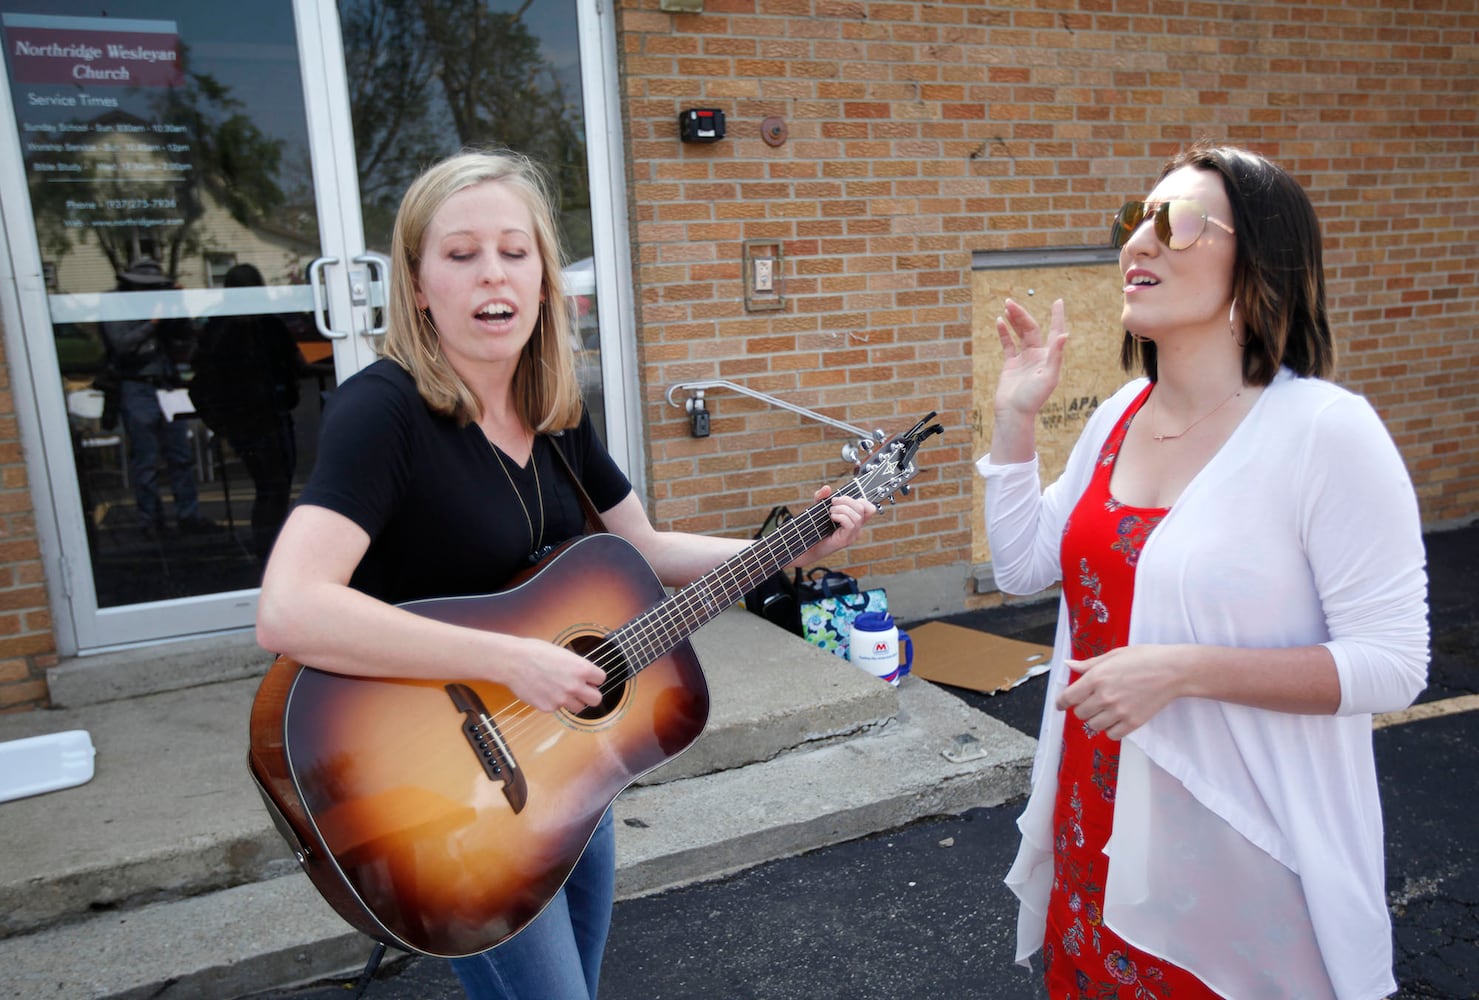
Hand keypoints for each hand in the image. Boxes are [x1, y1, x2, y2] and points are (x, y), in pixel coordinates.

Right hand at [504, 637, 607, 713]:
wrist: (513, 661)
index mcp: (581, 668)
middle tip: (582, 690)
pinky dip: (554, 702)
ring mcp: (561, 699)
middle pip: (596, 699)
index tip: (589, 678)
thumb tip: (586, 677)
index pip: (601, 679)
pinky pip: (558, 709)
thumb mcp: (563, 654)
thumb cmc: (535, 652)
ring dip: (573, 701)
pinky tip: (545, 690)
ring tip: (561, 689)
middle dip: (591, 695)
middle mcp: (574, 685)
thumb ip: (577, 667)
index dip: (594, 678)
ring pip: (579, 708)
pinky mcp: (548, 707)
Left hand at [796, 484, 875, 563]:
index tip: (844, 499)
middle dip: (847, 500)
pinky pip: (851, 524)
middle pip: (863, 509)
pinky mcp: (845, 540)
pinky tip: (832, 517)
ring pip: (857, 516)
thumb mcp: (818, 507)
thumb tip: (827, 488)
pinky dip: (841, 517)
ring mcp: (852, 535)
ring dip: (842, 509)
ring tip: (831, 511)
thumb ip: (821, 496)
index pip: (870, 509)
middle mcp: (856, 528)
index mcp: (855, 520)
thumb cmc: (816, 527)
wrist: (808, 545)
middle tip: (833, 502)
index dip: (861, 500)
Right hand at [994, 297, 1068, 420]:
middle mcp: (1038, 356)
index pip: (1055, 332)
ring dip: (1014, 320)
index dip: (1057, 316)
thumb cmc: (1033, 398)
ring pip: (1019, 334)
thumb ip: (1056, 355)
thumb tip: (1064, 334)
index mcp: (1049, 357)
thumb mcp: (1048, 377)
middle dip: (1022, 315)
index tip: (1058, 301)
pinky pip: (1008, 344)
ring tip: (1006, 306)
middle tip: (1010, 302)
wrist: (1013, 413)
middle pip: (1032, 329)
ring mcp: (1024, 359)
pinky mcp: (1011, 365)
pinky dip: (1004, 333)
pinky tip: (999, 321)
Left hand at [1055, 644, 1189, 739]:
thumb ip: (1089, 664)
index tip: (1061, 704)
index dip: (1061, 702)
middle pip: (1080, 713)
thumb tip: (1068, 664)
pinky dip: (1111, 729)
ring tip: (1106, 710)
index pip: (1068, 697)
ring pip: (1094, 725)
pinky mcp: (1133, 723)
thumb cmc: (1145, 658)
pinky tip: (1116, 719)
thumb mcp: (1114, 655)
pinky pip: (1111, 734)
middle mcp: (1104, 696)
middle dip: (1082, 708)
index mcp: (1097, 677)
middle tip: (1091, 702)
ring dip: (1096, 719)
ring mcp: (1119, 711)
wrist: (1173, 671)